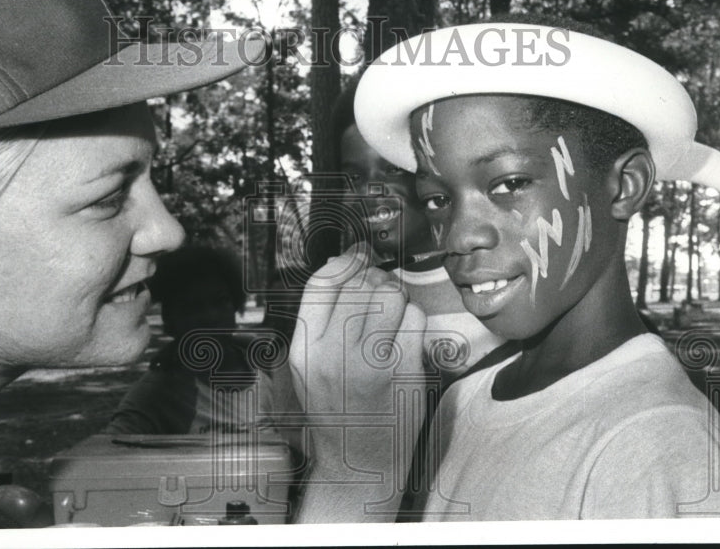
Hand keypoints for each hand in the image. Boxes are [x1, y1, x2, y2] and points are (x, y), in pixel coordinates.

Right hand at [289, 244, 427, 521]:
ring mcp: (371, 363)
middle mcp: (333, 354)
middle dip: (375, 278)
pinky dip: (415, 318)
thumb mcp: (308, 366)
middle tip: (380, 291)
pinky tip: (406, 335)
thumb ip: (319, 319)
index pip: (321, 283)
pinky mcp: (405, 371)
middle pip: (359, 284)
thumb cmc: (337, 409)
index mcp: (304, 350)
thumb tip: (343, 264)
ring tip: (393, 312)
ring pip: (390, 295)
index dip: (344, 261)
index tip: (359, 256)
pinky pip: (415, 319)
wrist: (359, 464)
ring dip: (397, 295)